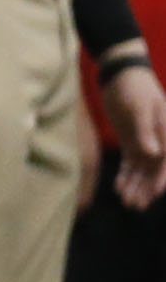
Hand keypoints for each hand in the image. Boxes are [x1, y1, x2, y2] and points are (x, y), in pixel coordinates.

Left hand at [108, 62, 165, 207]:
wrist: (121, 76)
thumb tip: (153, 152)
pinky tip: (119, 187)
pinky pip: (130, 163)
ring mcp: (146, 142)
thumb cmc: (135, 89)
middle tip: (134, 205)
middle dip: (146, 188)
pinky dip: (125, 175)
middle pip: (155, 170)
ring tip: (126, 201)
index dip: (162, 178)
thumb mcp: (140, 108)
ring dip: (135, 186)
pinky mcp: (132, 142)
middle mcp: (160, 141)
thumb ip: (146, 130)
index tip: (155, 192)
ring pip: (142, 170)